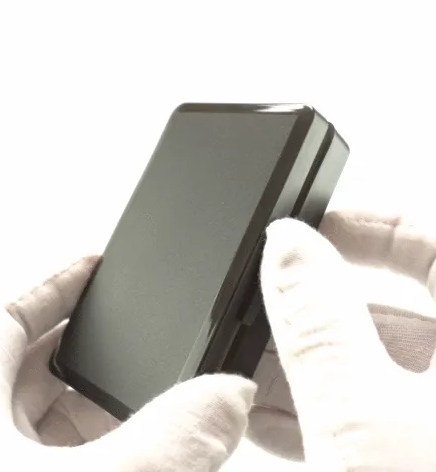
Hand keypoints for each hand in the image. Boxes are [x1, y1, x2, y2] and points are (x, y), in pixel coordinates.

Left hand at [0, 256, 254, 471]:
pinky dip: (86, 456)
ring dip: (91, 413)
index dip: (57, 285)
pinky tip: (126, 461)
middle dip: (90, 353)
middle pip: (27, 368)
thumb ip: (170, 443)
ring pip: (35, 425)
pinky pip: (42, 465)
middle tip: (143, 345)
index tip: (98, 266)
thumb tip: (230, 398)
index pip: (7, 316)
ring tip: (146, 407)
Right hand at [257, 211, 435, 469]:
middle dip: (314, 316)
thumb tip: (287, 248)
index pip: (432, 242)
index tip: (309, 232)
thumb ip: (320, 325)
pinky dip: (327, 410)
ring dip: (310, 369)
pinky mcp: (425, 448)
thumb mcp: (365, 423)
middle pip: (390, 310)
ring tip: (256, 380)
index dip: (367, 225)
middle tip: (264, 320)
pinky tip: (279, 422)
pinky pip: (379, 411)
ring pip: (376, 366)